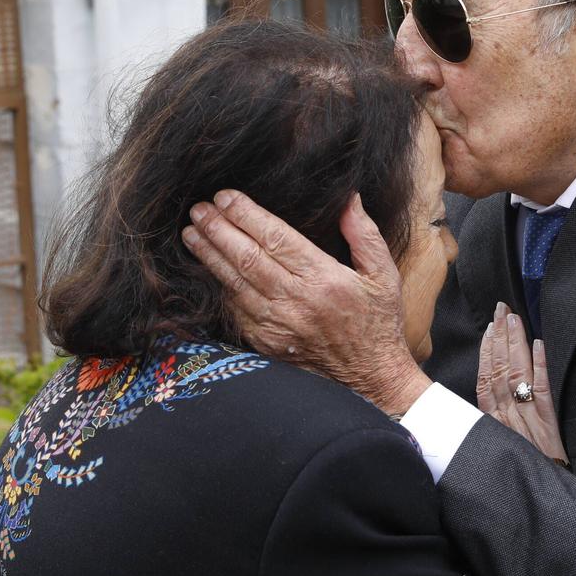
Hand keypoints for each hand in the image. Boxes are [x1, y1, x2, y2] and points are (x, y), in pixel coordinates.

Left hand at [182, 191, 430, 415]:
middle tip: (199, 209)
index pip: (276, 238)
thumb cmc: (378, 323)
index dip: (247, 215)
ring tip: (191, 233)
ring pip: (234, 283)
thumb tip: (349, 197)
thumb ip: (365, 234)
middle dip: (218, 230)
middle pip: (247, 258)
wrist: (371, 378)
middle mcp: (297, 302)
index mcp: (325, 280)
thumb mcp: (384, 275)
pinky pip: (235, 310)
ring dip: (209, 256)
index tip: (226, 196)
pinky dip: (218, 287)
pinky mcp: (266, 343)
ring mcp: (278, 326)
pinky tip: (205, 270)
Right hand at [477, 302, 564, 464]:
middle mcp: (505, 418)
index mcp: (490, 423)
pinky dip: (540, 366)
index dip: (487, 351)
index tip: (490, 327)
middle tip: (503, 309)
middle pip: (500, 371)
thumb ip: (491, 423)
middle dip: (500, 337)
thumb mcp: (496, 449)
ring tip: (515, 319)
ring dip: (515, 345)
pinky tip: (539, 345)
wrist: (537, 500)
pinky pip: (542, 392)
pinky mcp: (547, 427)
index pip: (485, 379)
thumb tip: (488, 395)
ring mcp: (526, 421)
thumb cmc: (518, 474)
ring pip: (517, 375)